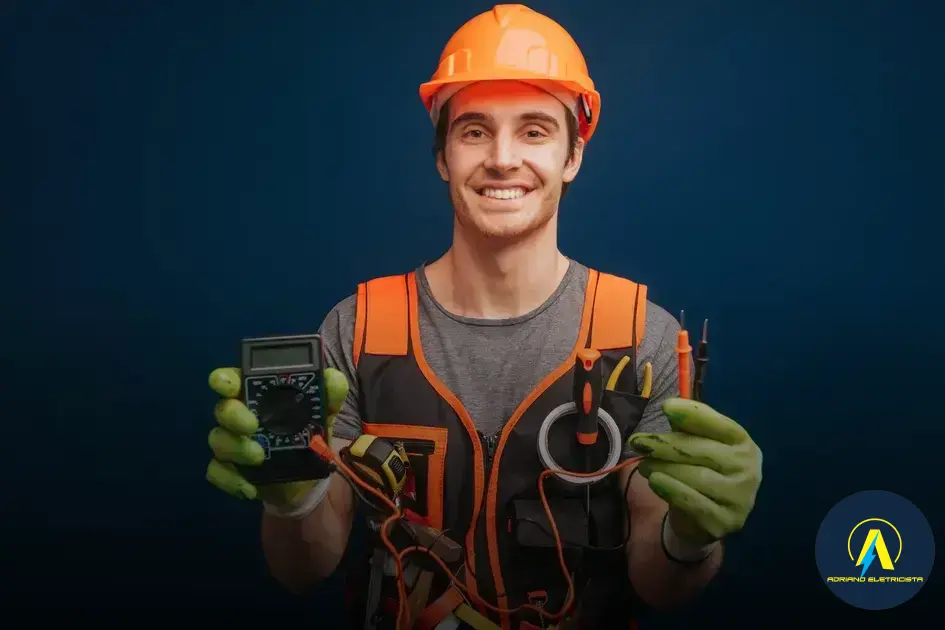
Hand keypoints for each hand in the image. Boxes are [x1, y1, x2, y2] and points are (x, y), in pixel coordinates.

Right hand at [205, 366, 348, 507]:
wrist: (307, 477)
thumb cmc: (308, 433)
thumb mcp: (325, 413)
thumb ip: (330, 393)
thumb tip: (333, 379)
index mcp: (258, 395)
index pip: (234, 379)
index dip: (226, 378)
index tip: (229, 384)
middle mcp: (239, 414)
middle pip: (223, 408)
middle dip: (233, 415)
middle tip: (252, 426)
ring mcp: (232, 442)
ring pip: (217, 440)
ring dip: (236, 448)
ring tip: (259, 459)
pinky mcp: (230, 469)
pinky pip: (217, 472)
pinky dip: (231, 480)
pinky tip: (250, 487)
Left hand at [628, 399, 761, 541]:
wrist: (706, 517)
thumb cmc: (699, 470)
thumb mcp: (695, 444)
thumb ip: (686, 427)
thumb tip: (670, 406)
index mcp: (742, 442)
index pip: (719, 424)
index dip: (693, 414)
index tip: (666, 406)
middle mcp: (748, 468)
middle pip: (701, 450)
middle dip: (664, 444)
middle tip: (638, 442)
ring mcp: (740, 497)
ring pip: (695, 476)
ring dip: (663, 468)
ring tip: (644, 466)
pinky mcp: (726, 521)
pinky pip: (693, 502)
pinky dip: (671, 490)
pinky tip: (655, 482)